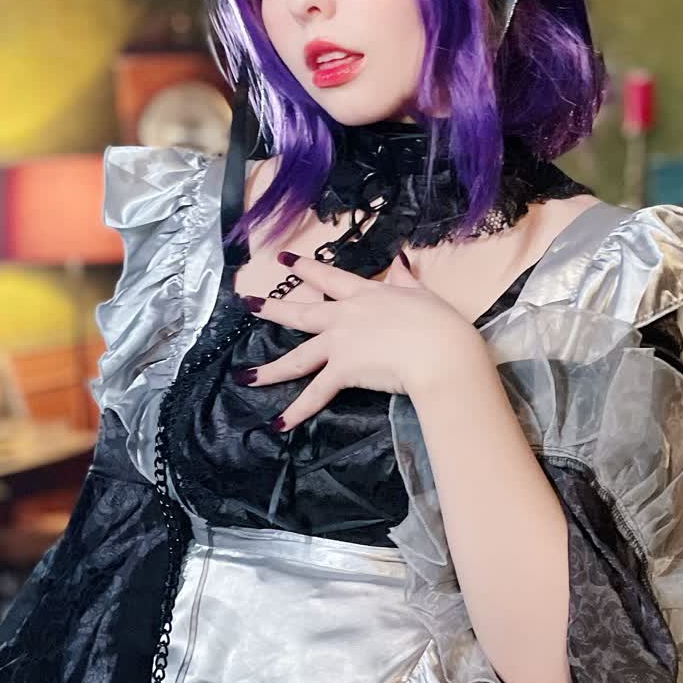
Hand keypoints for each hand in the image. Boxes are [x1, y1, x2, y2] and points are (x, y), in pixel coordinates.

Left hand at [243, 250, 482, 431]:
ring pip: (297, 357)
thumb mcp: (422, 294)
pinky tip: (279, 424)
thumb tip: (402, 259)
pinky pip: (316, 394)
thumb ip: (406, 278)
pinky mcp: (343, 371)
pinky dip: (297, 411)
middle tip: (247, 303)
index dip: (304, 268)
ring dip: (269, 369)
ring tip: (244, 376)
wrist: (439, 351)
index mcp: (365, 294)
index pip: (329, 278)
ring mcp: (340, 344)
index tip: (283, 260)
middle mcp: (345, 316)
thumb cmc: (438, 323)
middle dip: (271, 308)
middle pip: (302, 312)